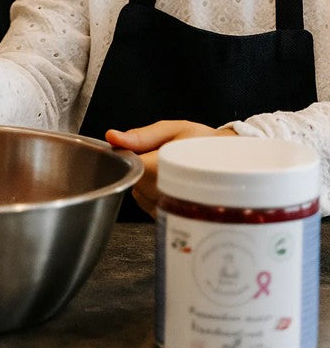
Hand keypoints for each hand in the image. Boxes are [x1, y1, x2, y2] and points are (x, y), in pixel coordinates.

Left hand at [105, 120, 236, 217]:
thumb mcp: (174, 130)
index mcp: (164, 168)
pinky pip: (149, 206)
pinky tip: (171, 183)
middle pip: (134, 183)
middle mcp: (166, 193)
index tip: (147, 149)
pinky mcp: (172, 217)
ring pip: (139, 196)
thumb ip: (141, 136)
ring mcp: (169, 208)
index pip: (131, 168)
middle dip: (142, 169)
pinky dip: (154, 194)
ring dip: (147, 183)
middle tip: (165, 157)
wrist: (235, 162)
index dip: (132, 156)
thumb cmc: (206, 143)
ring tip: (171, 169)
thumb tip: (112, 136)